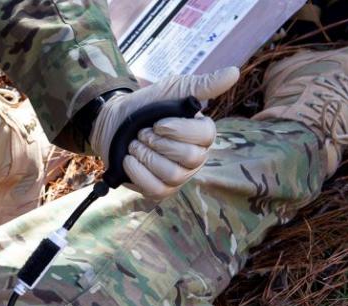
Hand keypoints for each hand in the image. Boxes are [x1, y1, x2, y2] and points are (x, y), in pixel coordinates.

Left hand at [89, 68, 239, 197]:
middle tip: (143, 134)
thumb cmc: (146, 106)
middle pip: (190, 157)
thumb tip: (234, 73)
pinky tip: (129, 160)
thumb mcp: (172, 90)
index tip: (158, 123)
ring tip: (135, 145)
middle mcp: (195, 158)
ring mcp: (179, 177)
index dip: (179, 130)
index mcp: (202, 134)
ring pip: (173, 175)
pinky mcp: (160, 190)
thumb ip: (201, 86)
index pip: (205, 136)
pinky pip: (156, 190)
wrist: (113, 124)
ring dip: (147, 156)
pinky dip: (139, 173)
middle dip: (159, 143)